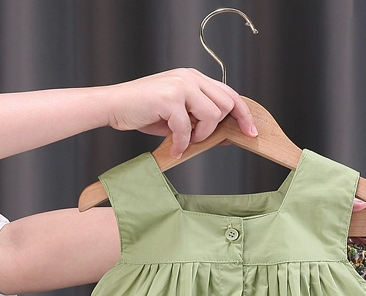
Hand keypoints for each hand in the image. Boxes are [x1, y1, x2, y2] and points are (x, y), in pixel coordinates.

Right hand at [103, 68, 257, 158]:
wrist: (114, 105)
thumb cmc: (145, 111)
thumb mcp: (180, 115)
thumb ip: (202, 120)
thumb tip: (227, 136)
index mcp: (194, 78)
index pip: (230, 94)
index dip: (243, 115)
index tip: (251, 132)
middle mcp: (189, 77)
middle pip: (226, 105)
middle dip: (217, 128)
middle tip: (199, 139)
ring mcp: (180, 85)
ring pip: (212, 116)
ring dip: (199, 135)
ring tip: (183, 139)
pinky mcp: (169, 98)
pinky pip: (187, 129)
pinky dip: (181, 144)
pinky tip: (174, 148)